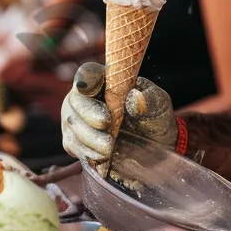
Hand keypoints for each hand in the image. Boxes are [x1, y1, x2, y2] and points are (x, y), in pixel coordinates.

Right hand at [60, 61, 176, 162]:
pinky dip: (86, 151)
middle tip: (106, 123)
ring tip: (109, 148)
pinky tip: (102, 156)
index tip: (95, 89)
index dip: (88, 79)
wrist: (155, 151)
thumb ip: (148, 100)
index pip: (89, 73)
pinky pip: (72, 145)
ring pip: (71, 124)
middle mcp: (86, 97)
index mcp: (105, 81)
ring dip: (89, 137)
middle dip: (88, 113)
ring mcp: (78, 120)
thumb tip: (134, 99)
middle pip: (75, 100)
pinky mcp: (76, 142)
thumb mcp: (158, 105)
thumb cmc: (154, 118)